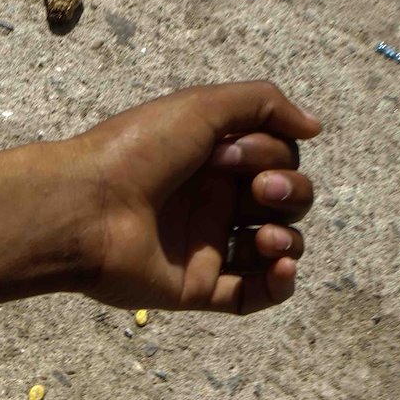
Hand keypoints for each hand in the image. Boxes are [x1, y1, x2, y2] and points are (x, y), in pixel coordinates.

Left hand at [64, 81, 322, 314]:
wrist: (84, 206)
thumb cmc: (137, 150)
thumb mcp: (201, 106)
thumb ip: (263, 104)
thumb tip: (315, 128)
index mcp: (213, 159)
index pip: (277, 158)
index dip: (271, 154)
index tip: (230, 152)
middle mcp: (212, 200)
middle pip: (284, 201)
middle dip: (288, 193)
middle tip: (256, 191)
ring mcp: (204, 246)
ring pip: (274, 248)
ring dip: (288, 239)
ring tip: (265, 238)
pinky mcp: (196, 287)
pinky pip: (252, 295)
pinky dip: (278, 285)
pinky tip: (282, 267)